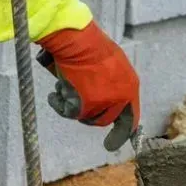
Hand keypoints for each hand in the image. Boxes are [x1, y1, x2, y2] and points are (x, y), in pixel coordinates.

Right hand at [36, 21, 139, 151]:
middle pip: (105, 120)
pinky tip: (54, 94)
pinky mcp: (85, 105)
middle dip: (90, 115)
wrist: (78, 40)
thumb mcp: (113, 63)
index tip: (112, 145)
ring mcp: (103, 103)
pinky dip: (59, 104)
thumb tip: (110, 98)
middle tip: (77, 104)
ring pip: (87, 117)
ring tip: (65, 87)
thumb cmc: (91, 45)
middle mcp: (121, 99)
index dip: (122, 133)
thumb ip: (115, 82)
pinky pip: (69, 113)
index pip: (131, 118)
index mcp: (130, 88)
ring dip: (75, 107)